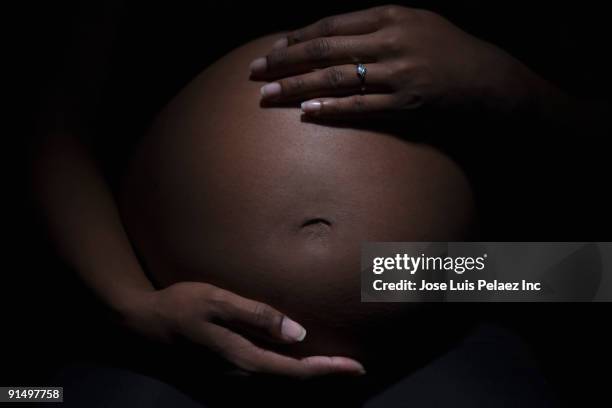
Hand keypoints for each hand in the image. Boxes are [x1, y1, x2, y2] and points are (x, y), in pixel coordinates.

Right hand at [122, 282, 364, 377]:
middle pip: (292, 379)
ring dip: (309, 371)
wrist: (143, 322)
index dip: (328, 369)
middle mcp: (241, 373)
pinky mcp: (225, 368)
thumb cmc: (181, 305)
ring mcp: (231, 374)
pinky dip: (288, 366)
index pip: (295, 369)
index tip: (356, 366)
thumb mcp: (218, 302)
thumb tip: (297, 334)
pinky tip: (297, 355)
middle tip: (354, 365)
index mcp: (243, 358)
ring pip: (280, 378)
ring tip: (334, 361)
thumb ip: (257, 316)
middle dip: (325, 373)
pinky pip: (266, 371)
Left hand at [250, 5, 536, 116]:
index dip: (296, 39)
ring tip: (267, 96)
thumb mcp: (413, 23)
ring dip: (297, 87)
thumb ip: (374, 27)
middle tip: (253, 73)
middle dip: (284, 62)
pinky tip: (306, 114)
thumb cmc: (446, 50)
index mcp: (389, 15)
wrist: (488, 79)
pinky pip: (361, 107)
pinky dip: (332, 110)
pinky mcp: (407, 104)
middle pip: (325, 51)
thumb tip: (331, 38)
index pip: (330, 26)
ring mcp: (399, 73)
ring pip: (336, 79)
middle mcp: (391, 40)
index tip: (271, 50)